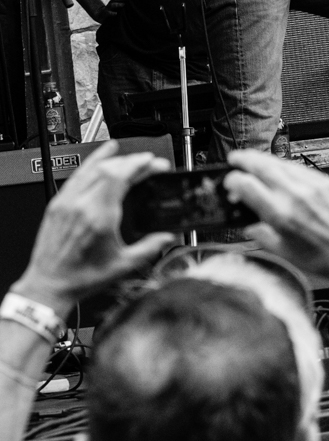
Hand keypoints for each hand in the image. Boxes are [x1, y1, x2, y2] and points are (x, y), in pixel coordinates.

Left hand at [11, 141, 173, 318]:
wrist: (48, 286)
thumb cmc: (80, 278)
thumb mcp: (122, 265)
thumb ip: (149, 248)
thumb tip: (167, 237)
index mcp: (100, 217)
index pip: (121, 176)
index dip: (140, 164)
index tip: (153, 163)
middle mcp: (82, 205)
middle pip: (109, 168)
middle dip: (132, 160)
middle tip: (148, 163)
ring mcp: (67, 202)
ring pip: (91, 168)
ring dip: (113, 158)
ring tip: (128, 154)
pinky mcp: (57, 204)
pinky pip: (76, 176)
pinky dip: (90, 162)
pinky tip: (99, 157)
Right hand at [95, 0, 125, 22]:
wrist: (100, 16)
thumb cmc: (111, 10)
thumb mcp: (117, 5)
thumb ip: (123, 1)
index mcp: (114, 0)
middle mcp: (111, 3)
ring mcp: (107, 9)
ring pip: (111, 5)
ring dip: (117, 4)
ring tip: (123, 4)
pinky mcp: (105, 14)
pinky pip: (108, 13)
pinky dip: (112, 13)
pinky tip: (115, 13)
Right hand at [225, 150, 328, 296]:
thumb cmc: (324, 258)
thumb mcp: (284, 253)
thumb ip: (261, 236)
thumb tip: (247, 224)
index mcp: (282, 216)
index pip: (248, 185)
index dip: (233, 181)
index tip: (230, 182)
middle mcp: (297, 197)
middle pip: (263, 165)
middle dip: (244, 159)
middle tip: (236, 158)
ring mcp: (313, 186)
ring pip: (282, 162)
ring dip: (264, 159)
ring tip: (255, 161)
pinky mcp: (327, 182)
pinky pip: (300, 167)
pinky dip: (286, 166)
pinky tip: (281, 170)